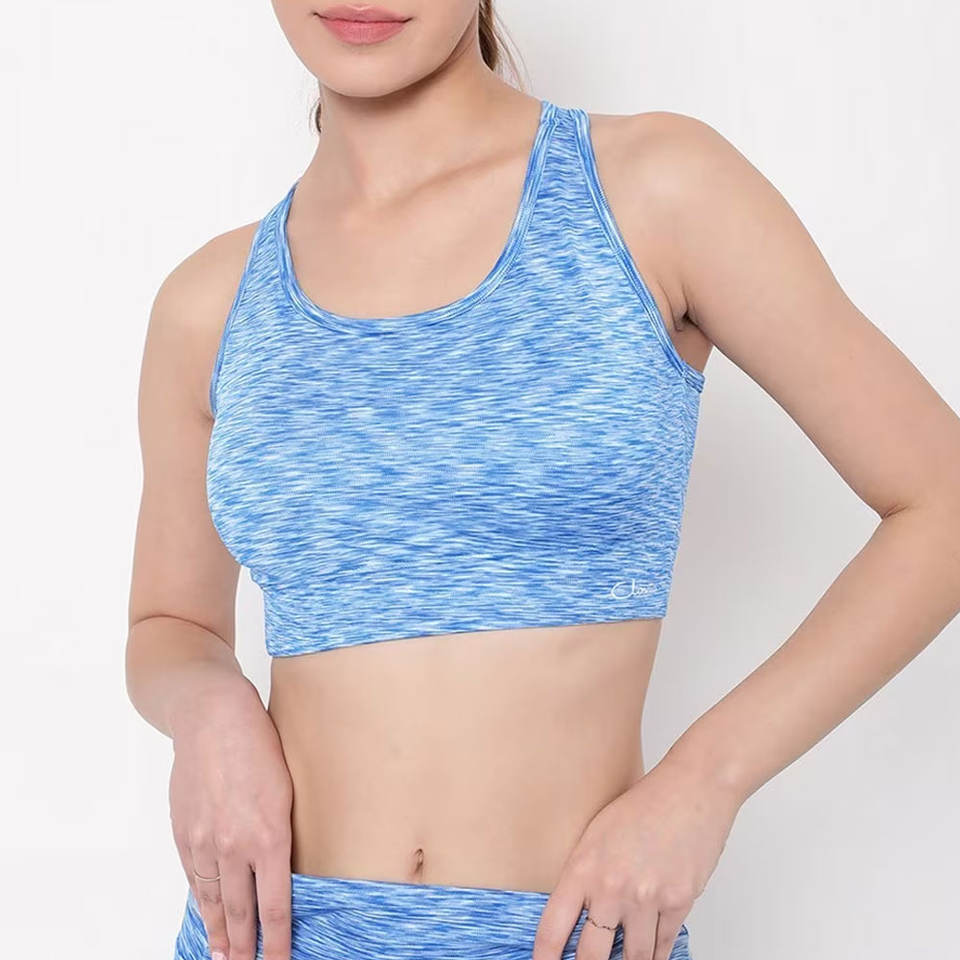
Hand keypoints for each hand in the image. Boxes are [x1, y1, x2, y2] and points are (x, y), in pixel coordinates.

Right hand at [168, 675, 293, 959]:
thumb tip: (282, 865)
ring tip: (226, 956)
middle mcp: (235, 846)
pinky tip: (207, 915)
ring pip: (214, 900)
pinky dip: (201, 901)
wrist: (212, 718)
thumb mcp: (288, 788)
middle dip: (247, 947)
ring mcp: (205, 841)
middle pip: (241, 911)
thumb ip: (282, 831)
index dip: (277, 941)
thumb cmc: (259, 743)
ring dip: (221, 932)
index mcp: (270, 835)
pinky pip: (194, 878)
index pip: (275, 905)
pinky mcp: (184, 832)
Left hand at [533, 757, 742, 959]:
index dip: (545, 957)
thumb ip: (586, 874)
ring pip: (633, 959)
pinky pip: (662, 946)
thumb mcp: (598, 833)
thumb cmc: (645, 804)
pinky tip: (649, 957)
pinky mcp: (678, 903)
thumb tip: (578, 913)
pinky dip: (655, 956)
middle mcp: (612, 888)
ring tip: (621, 959)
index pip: (553, 928)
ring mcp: (646, 898)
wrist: (691, 790)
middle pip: (591, 955)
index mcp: (584, 867)